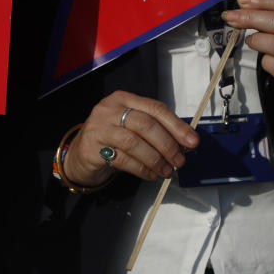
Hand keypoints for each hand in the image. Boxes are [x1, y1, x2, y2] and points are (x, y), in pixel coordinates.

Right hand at [64, 91, 198, 186]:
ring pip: (134, 142)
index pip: (156, 109)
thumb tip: (185, 143)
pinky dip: (141, 169)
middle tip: (179, 161)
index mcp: (124, 99)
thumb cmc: (113, 138)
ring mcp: (98, 127)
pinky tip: (150, 174)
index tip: (192, 142)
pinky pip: (122, 159)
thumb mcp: (132, 126)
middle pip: (145, 124)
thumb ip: (155, 129)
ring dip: (155, 159)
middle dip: (167, 144)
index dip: (177, 126)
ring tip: (166, 171)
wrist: (80, 153)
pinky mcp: (92, 147)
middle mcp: (109, 109)